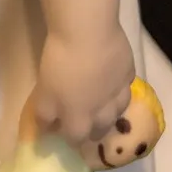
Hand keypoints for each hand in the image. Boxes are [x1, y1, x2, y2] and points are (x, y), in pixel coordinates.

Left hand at [32, 26, 136, 145]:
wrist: (88, 33)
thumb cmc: (61, 63)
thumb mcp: (44, 93)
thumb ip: (45, 116)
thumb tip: (46, 131)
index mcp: (80, 118)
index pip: (76, 139)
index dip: (71, 138)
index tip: (65, 132)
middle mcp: (103, 111)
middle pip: (102, 128)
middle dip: (95, 130)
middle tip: (88, 122)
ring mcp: (119, 90)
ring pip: (119, 109)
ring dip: (112, 111)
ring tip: (105, 105)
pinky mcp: (128, 70)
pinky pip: (126, 82)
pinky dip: (121, 84)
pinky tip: (115, 77)